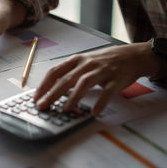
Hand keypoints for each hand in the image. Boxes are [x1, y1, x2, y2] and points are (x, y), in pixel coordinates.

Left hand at [33, 42, 162, 114]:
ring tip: (65, 109)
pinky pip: (107, 91)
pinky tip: (94, 111)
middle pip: (66, 79)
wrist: (131, 56)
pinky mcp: (116, 79)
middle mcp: (86, 64)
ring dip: (73, 97)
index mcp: (75, 60)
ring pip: (84, 83)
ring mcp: (101, 71)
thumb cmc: (102, 62)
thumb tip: (50, 91)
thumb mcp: (83, 63)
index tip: (36, 97)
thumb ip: (69, 74)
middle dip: (52, 93)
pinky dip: (101, 102)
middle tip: (43, 105)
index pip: (55, 71)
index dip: (44, 85)